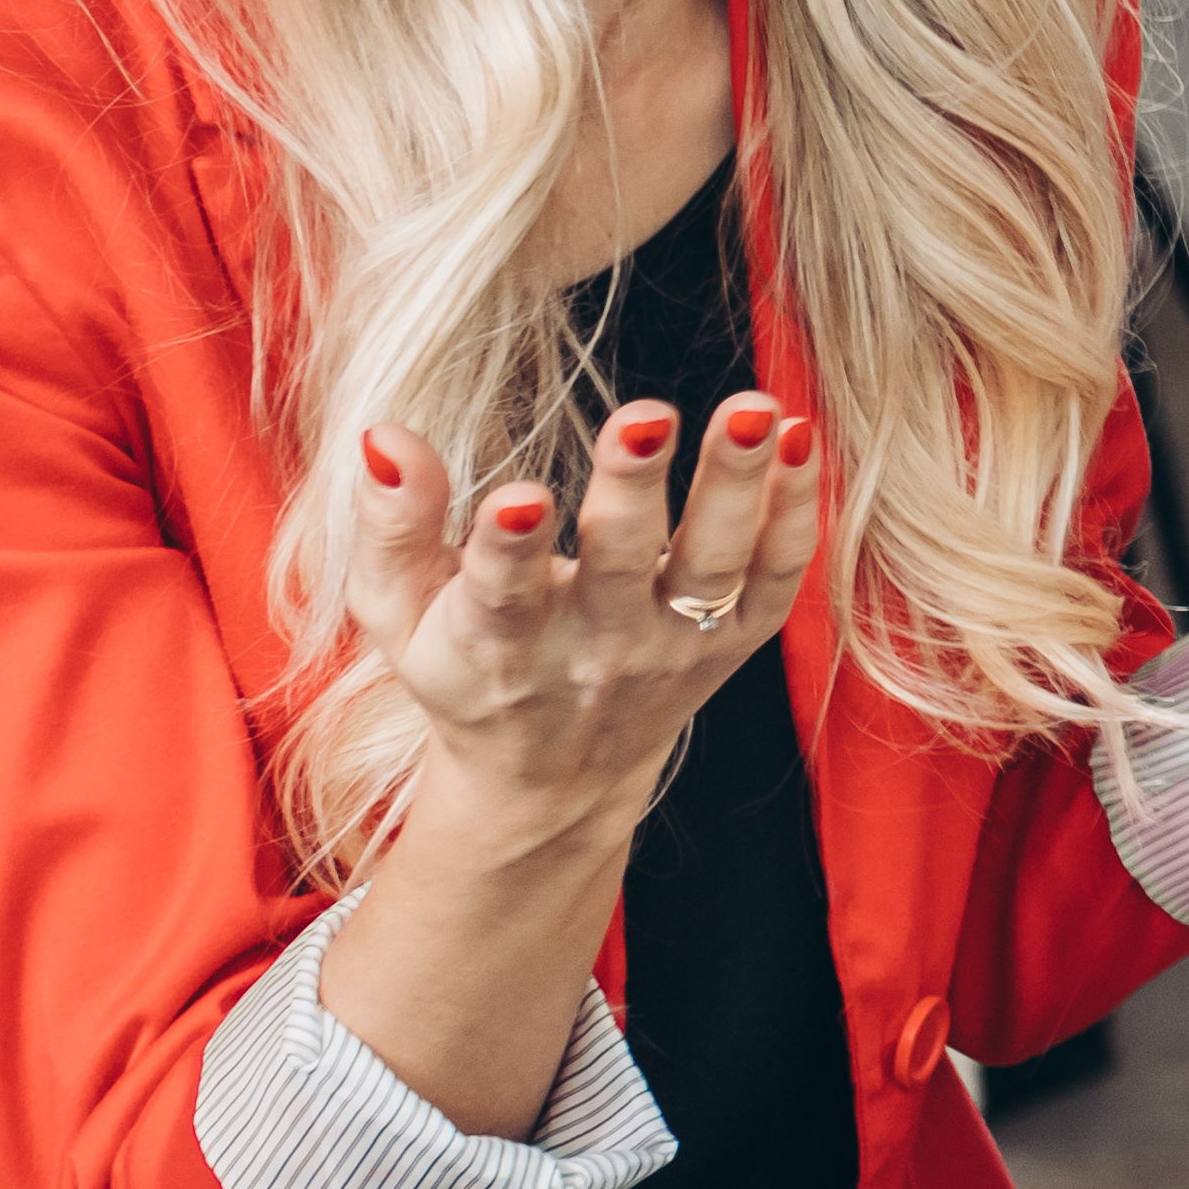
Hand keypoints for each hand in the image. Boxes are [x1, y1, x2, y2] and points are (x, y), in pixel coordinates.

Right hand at [332, 382, 826, 865]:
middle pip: (619, 566)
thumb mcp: (396, 614)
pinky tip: (803, 435)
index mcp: (496, 646)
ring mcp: (674, 646)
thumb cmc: (462, 670)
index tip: (519, 499)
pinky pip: (777, 575)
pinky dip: (797, 510)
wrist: (551, 779)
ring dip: (738, 484)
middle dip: (631, 491)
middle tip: (646, 415)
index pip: (501, 596)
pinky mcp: (733, 640)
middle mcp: (594, 650)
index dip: (506, 550)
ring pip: (714, 565)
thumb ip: (391, 528)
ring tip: (758, 409)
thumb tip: (385, 434)